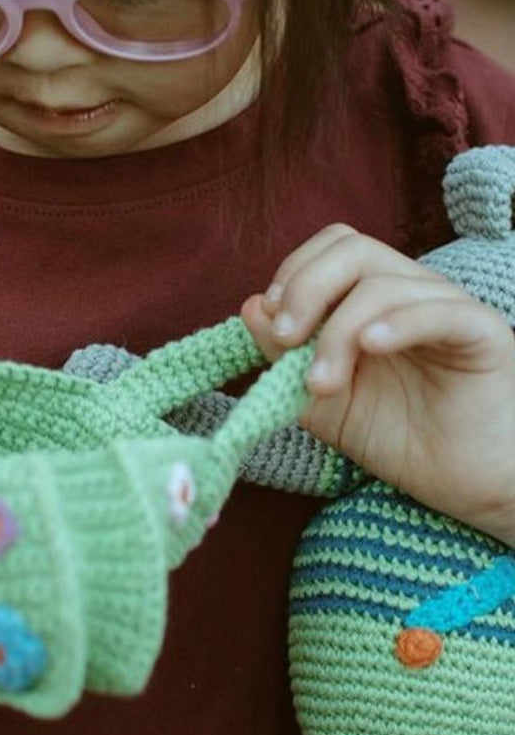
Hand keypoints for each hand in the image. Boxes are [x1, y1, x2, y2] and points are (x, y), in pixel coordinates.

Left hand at [241, 225, 514, 543]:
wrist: (467, 486)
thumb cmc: (402, 438)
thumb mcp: (323, 401)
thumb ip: (284, 357)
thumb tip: (252, 306)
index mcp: (375, 298)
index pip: (333, 248)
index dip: (295, 273)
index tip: (273, 325)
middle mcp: (411, 292)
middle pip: (354, 248)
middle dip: (306, 287)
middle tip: (287, 340)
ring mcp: (448, 307)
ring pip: (384, 283)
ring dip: (338, 331)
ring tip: (323, 383)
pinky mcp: (482, 333)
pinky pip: (439, 310)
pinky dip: (396, 324)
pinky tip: (370, 350)